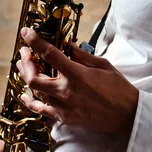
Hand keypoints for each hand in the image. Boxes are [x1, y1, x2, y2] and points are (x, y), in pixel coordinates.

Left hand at [16, 27, 138, 140]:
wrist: (126, 114)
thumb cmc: (118, 88)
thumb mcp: (103, 64)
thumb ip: (82, 55)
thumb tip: (68, 45)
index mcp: (77, 74)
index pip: (49, 54)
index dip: (35, 42)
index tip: (27, 33)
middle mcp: (66, 91)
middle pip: (34, 77)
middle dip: (26, 62)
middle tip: (25, 53)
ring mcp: (63, 106)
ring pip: (35, 92)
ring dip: (28, 78)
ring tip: (26, 67)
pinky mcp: (64, 118)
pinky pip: (41, 109)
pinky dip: (31, 101)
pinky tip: (26, 95)